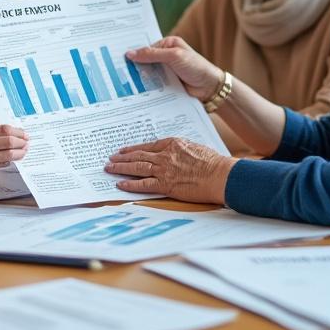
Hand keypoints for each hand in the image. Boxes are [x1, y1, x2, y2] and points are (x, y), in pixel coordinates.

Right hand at [0, 124, 28, 185]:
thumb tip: (9, 135)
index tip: (24, 134)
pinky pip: (0, 165)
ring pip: (7, 156)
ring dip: (19, 153)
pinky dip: (6, 161)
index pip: (4, 129)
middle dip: (21, 143)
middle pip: (9, 142)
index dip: (18, 132)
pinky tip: (9, 159)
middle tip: (27, 143)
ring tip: (23, 152)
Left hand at [104, 137, 236, 204]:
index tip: (124, 150)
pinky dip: (130, 184)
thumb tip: (174, 154)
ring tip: (109, 168)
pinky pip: (143, 184)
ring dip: (121, 168)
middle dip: (122, 158)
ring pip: (137, 168)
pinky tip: (120, 184)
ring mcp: (164, 170)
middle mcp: (165, 155)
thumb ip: (180, 150)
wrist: (219, 175)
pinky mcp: (166, 185)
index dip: (133, 148)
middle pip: (138, 155)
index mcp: (172, 144)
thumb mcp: (194, 147)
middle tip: (110, 159)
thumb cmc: (212, 162)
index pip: (147, 146)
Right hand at [126, 37, 223, 100]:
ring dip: (140, 80)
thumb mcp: (174, 56)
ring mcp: (166, 72)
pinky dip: (146, 88)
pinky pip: (153, 85)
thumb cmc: (196, 67)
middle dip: (134, 67)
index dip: (134, 53)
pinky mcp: (167, 85)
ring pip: (148, 75)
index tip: (118, 59)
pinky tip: (135, 93)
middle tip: (116, 73)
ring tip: (122, 84)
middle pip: (145, 62)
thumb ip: (152, 54)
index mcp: (168, 45)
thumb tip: (130, 53)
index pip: (146, 48)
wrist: (210, 88)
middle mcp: (166, 57)